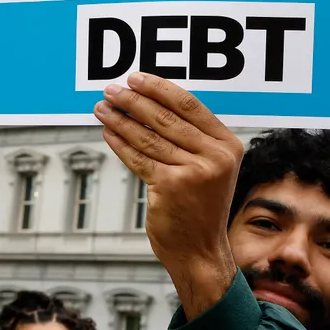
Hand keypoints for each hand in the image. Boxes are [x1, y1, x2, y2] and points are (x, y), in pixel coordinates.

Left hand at [94, 72, 244, 317]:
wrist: (201, 250)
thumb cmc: (200, 208)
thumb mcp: (211, 169)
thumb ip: (192, 139)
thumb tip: (149, 104)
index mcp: (228, 145)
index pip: (189, 105)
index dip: (159, 88)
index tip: (136, 78)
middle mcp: (214, 157)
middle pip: (165, 118)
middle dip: (133, 100)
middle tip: (111, 90)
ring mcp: (193, 172)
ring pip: (147, 137)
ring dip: (120, 119)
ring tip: (102, 108)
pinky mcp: (171, 186)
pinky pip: (138, 158)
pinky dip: (119, 143)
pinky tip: (107, 132)